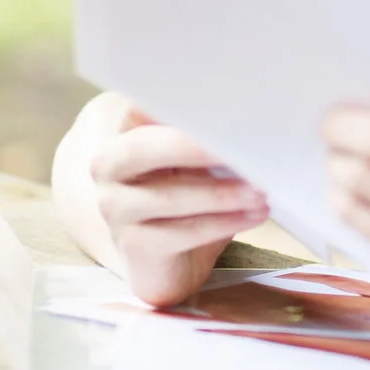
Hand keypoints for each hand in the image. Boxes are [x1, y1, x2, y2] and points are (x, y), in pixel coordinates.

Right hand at [52, 94, 265, 305]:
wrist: (167, 266)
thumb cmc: (185, 203)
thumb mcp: (193, 164)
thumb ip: (203, 139)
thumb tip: (242, 121)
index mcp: (122, 135)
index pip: (142, 107)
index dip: (177, 105)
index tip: (222, 103)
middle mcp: (108, 168)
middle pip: (145, 148)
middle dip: (196, 146)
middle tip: (242, 145)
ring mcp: (115, 209)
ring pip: (170, 196)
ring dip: (223, 193)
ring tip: (261, 191)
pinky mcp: (133, 246)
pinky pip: (183, 232)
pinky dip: (224, 222)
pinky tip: (253, 216)